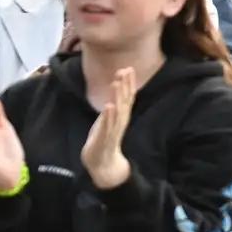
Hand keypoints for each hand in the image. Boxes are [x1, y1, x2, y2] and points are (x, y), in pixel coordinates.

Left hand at [81, 66, 135, 189]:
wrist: (102, 163)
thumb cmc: (105, 138)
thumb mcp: (109, 119)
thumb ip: (115, 105)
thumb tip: (116, 89)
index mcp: (120, 116)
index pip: (127, 98)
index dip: (128, 83)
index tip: (128, 68)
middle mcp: (119, 122)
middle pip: (124, 102)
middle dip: (125, 86)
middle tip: (125, 70)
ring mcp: (112, 130)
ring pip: (117, 111)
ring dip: (117, 97)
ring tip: (117, 83)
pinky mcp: (104, 139)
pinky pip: (107, 126)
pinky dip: (109, 116)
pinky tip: (109, 106)